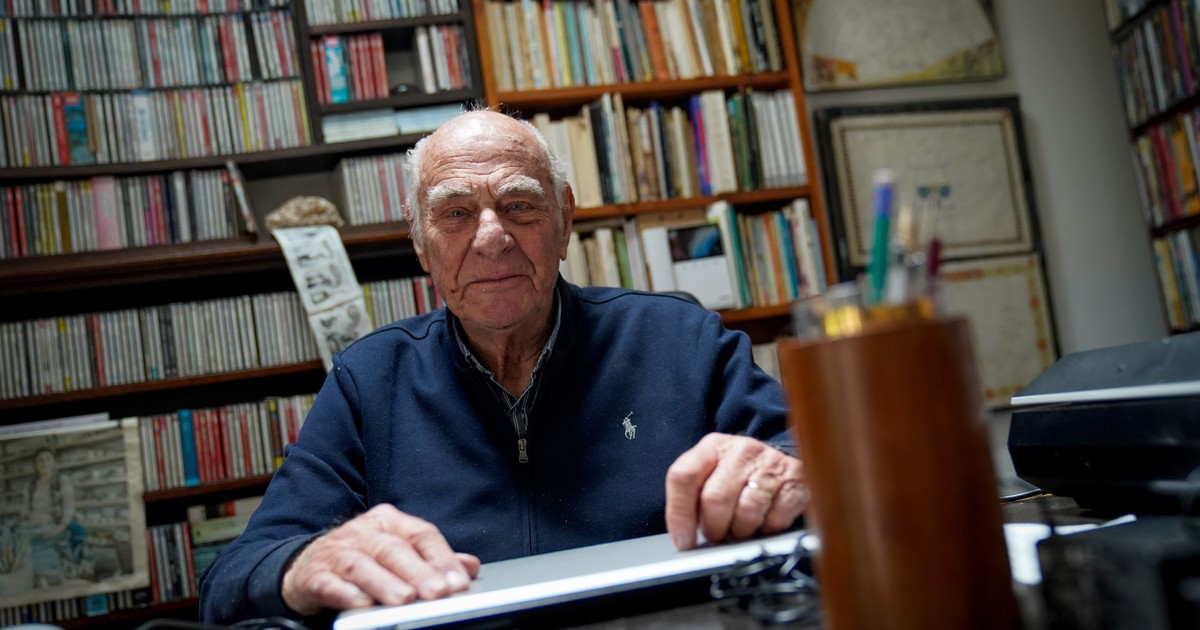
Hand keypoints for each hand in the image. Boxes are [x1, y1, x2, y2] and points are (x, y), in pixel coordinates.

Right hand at [281, 504, 479, 615]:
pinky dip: (346, 593)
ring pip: (362, 565)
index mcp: (389, 522)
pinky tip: (361, 603)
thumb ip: (433, 559)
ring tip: (405, 599)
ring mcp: (336, 553)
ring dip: (385, 583)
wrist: (306, 564)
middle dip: (418, 572)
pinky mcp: (314, 575)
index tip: (458, 581)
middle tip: (438, 593)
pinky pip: (329, 583)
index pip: (421, 535)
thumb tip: (470, 566)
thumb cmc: (362, 557)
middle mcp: (363, 532)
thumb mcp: (399, 551)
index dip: (441, 558)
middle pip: (394, 549)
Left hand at [664, 433, 808, 549]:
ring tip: (742, 528)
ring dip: (742, 531)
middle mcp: (741, 450)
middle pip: (715, 499)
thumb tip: (684, 539)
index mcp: (712, 447)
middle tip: (718, 535)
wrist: (780, 463)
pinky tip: (765, 521)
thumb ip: (693, 498)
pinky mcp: (796, 479)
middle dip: (714, 528)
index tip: (683, 541)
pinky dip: (768, 529)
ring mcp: (770, 462)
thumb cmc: (739, 477)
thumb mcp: (711, 476)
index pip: (683, 476)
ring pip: (747, 513)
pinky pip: (776, 519)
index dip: (679, 514)